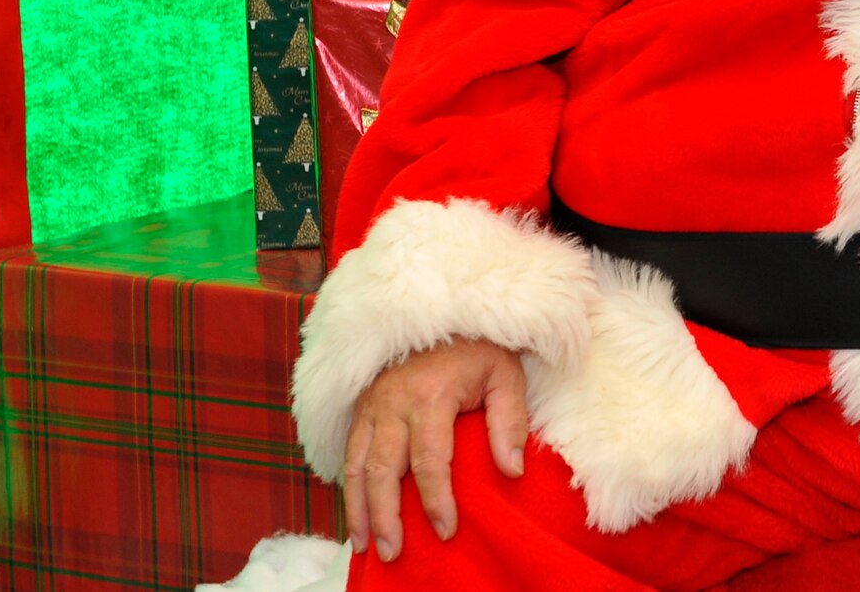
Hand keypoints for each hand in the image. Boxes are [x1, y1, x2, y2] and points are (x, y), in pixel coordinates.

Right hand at [343, 337, 527, 562]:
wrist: (441, 306)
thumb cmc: (479, 346)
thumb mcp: (505, 374)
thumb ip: (508, 421)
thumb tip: (512, 471)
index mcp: (431, 395)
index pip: (429, 460)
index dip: (436, 499)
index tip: (445, 530)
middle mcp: (393, 402)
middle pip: (383, 470)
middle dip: (386, 517)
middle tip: (393, 553)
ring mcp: (372, 403)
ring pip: (356, 465)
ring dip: (358, 509)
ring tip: (363, 545)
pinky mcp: (360, 405)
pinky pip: (348, 451)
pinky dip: (346, 485)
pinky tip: (354, 512)